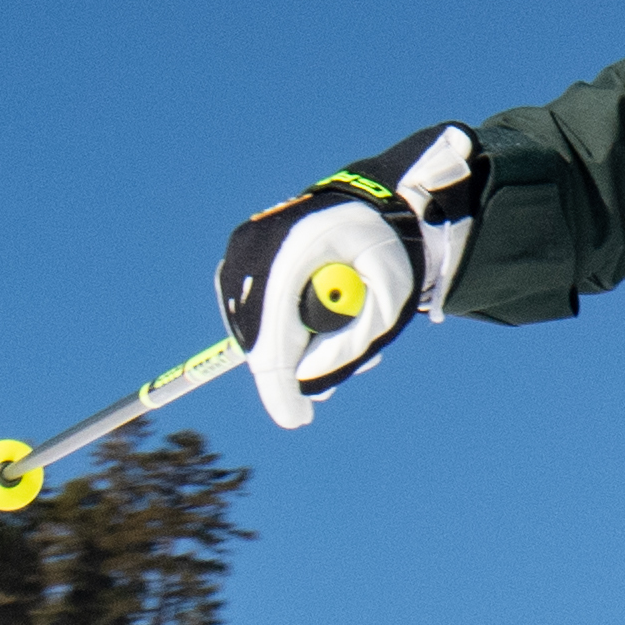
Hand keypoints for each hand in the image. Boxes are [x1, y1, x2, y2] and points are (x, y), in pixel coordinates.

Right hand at [217, 128, 477, 423]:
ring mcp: (239, 249)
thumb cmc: (383, 250)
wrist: (364, 205)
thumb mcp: (390, 298)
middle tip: (321, 390)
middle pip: (255, 336)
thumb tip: (308, 381)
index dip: (281, 384)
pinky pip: (245, 316)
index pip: (275, 332)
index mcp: (299, 248)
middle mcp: (257, 244)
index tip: (297, 419)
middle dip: (287, 372)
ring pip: (248, 330)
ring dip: (284, 349)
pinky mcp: (234, 258)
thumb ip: (353, 343)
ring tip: (331, 335)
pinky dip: (273, 329)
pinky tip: (305, 314)